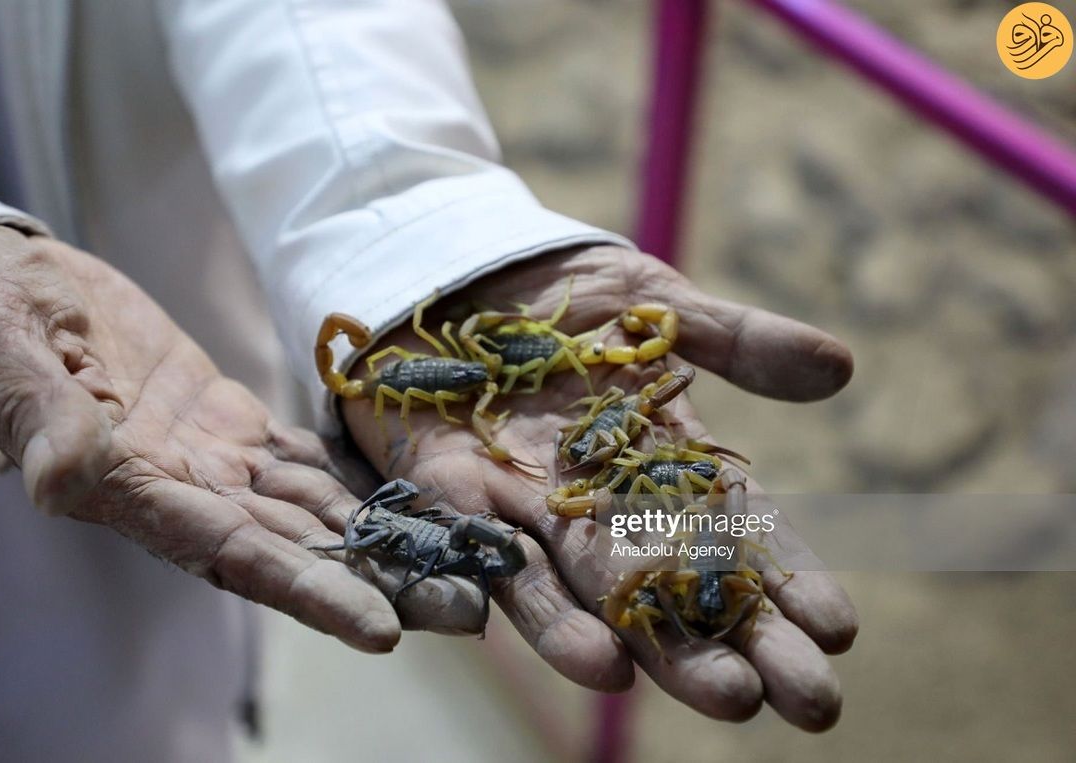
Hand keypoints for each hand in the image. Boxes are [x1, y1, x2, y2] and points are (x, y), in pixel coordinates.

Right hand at [0, 225, 485, 651]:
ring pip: (314, 508)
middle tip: (467, 610)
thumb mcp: (2, 353)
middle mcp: (182, 490)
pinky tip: (415, 491)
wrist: (5, 286)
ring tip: (466, 561)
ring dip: (387, 537)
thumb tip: (61, 478)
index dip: (307, 590)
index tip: (382, 630)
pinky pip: (304, 457)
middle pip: (297, 547)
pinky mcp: (228, 420)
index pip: (232, 554)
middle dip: (380, 580)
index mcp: (130, 490)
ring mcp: (211, 458)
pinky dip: (358, 477)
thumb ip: (41, 417)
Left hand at [341, 245, 857, 729]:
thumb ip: (738, 340)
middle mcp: (603, 502)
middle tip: (815, 705)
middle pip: (678, 582)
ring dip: (661, 649)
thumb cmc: (564, 294)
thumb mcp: (658, 304)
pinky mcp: (458, 500)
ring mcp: (532, 508)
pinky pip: (500, 566)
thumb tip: (843, 367)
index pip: (734, 530)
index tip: (841, 628)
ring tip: (727, 699)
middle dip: (745, 642)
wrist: (457, 272)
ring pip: (600, 593)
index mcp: (660, 458)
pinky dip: (547, 616)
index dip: (787, 575)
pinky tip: (597, 665)